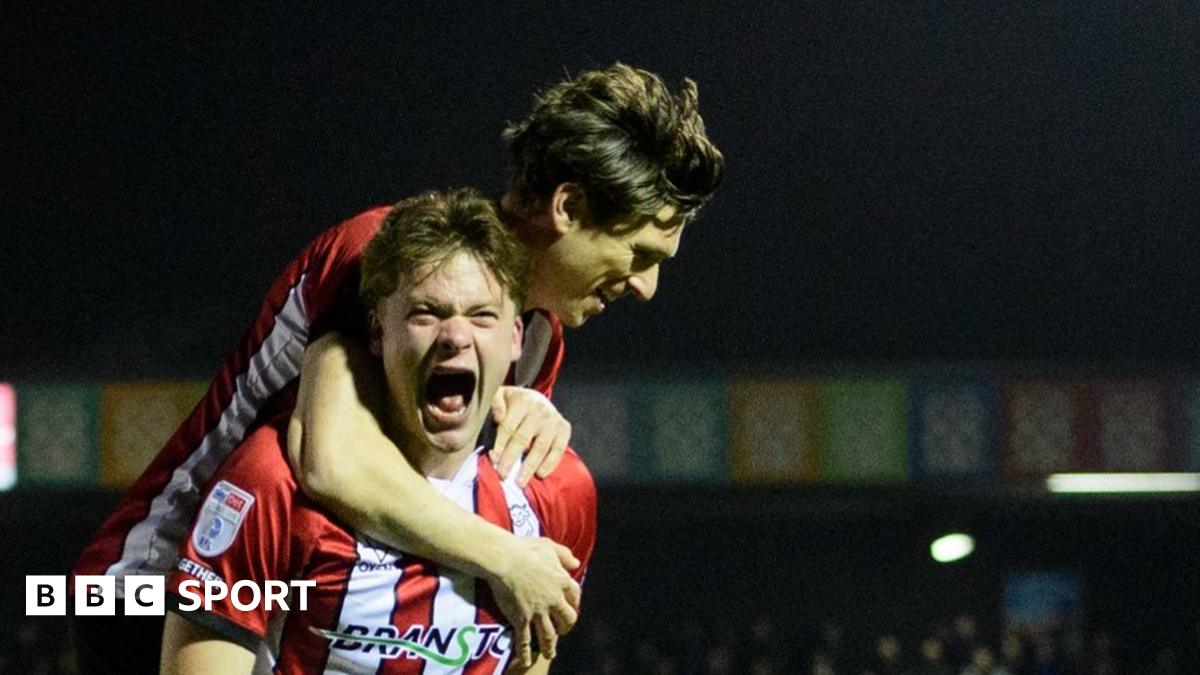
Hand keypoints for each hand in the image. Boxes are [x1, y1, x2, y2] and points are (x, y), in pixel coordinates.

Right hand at [487, 536, 580, 668]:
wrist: (504, 559)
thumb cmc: (525, 549)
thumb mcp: (549, 546)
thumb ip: (564, 555)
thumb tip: (576, 564)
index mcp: (562, 581)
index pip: (575, 596)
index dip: (574, 603)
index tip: (570, 607)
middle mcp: (553, 599)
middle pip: (567, 619)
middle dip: (566, 627)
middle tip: (562, 631)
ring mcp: (538, 611)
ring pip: (549, 635)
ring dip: (550, 646)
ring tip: (549, 653)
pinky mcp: (521, 619)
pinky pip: (525, 640)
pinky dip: (525, 653)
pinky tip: (526, 661)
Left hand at [490, 386, 571, 486]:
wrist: (537, 399)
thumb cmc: (514, 403)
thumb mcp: (502, 396)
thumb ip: (495, 402)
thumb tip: (498, 416)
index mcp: (523, 401)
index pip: (508, 426)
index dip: (500, 445)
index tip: (493, 460)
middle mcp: (540, 410)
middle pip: (522, 438)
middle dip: (511, 459)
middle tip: (503, 476)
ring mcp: (553, 420)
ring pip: (540, 447)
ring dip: (529, 466)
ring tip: (520, 482)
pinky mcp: (564, 429)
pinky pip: (558, 450)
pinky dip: (550, 463)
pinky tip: (540, 474)